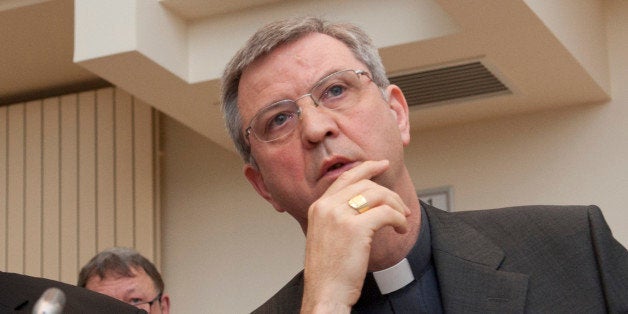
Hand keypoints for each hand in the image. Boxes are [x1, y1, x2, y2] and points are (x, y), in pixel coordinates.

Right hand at [301, 160, 410, 312]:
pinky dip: (399, 220)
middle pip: (366, 184)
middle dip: (389, 193)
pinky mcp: (356, 228)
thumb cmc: (328, 271)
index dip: (367, 168)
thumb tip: (366, 205)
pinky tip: (401, 229)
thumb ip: (338, 216)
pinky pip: (386, 213)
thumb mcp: (326, 235)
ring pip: (378, 195)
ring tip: (402, 221)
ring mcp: (340, 216)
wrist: (325, 292)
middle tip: (401, 207)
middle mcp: (327, 207)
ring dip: (396, 207)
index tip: (382, 165)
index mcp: (318, 207)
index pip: (345, 178)